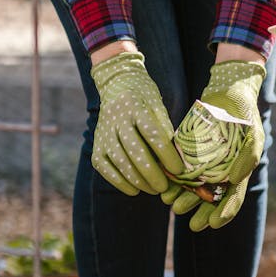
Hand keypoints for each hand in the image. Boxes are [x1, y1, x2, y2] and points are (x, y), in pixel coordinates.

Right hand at [90, 51, 182, 195]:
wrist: (117, 86)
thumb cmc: (144, 98)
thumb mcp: (158, 105)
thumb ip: (166, 128)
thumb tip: (179, 156)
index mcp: (136, 107)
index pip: (152, 134)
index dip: (166, 155)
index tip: (178, 170)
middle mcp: (116, 120)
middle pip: (135, 151)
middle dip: (152, 173)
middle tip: (165, 187)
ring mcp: (104, 134)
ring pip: (120, 162)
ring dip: (138, 181)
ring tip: (154, 189)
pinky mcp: (96, 146)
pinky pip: (105, 168)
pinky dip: (119, 182)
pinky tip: (135, 190)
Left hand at [166, 61, 264, 230]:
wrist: (228, 91)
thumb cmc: (245, 114)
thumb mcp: (253, 134)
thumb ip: (248, 156)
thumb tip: (236, 180)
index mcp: (239, 173)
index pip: (233, 199)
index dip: (224, 213)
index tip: (212, 223)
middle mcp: (221, 172)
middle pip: (211, 199)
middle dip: (200, 212)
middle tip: (190, 223)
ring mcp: (206, 163)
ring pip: (193, 188)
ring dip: (184, 199)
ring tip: (172, 205)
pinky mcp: (190, 152)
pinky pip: (181, 170)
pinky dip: (174, 180)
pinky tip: (165, 187)